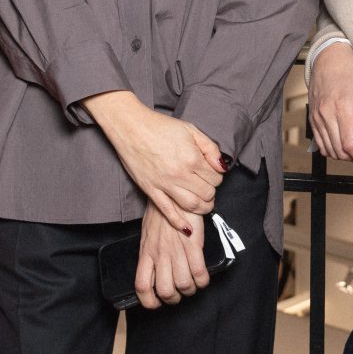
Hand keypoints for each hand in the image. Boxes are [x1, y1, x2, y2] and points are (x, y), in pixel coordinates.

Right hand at [81, 91, 224, 231]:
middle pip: (207, 193)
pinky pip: (167, 211)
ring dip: (203, 207)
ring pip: (192, 205)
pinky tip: (186, 227)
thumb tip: (221, 166)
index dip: (217, 176)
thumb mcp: (190, 129)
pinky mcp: (151, 190)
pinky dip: (179, 222)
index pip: (216, 177)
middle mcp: (180, 174)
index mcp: (192, 158)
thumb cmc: (158, 126)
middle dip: (211, 191)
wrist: (130, 126)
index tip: (212, 173)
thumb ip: (210, 148)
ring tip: (204, 203)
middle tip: (207, 186)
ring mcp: (165, 184)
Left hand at [134, 205, 209, 309]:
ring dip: (190, 289)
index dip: (149, 301)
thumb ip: (150, 253)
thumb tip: (154, 270)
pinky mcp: (192, 245)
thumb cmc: (161, 214)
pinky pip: (199, 273)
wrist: (175, 194)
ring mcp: (176, 250)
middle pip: (165, 291)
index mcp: (146, 252)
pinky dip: (203, 280)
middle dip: (175, 298)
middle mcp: (159, 255)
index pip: (142, 286)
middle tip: (179, 292)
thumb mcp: (147, 234)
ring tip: (192, 284)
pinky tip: (203, 278)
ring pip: (183, 285)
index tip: (157, 303)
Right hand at [307, 41, 352, 171]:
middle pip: (343, 152)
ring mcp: (317, 120)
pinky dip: (338, 149)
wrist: (328, 61)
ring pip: (333, 152)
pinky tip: (350, 139)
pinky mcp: (313, 121)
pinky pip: (324, 145)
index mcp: (343, 109)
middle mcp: (327, 117)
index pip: (352, 146)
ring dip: (351, 154)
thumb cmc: (350, 74)